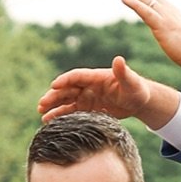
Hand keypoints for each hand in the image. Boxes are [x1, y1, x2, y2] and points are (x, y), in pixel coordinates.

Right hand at [38, 54, 180, 133]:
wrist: (138, 101)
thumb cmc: (136, 89)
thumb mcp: (132, 82)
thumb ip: (124, 73)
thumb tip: (118, 59)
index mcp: (95, 77)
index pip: (77, 76)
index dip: (65, 80)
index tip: (54, 85)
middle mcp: (88, 86)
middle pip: (67, 89)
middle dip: (54, 96)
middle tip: (42, 104)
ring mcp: (86, 97)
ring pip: (66, 101)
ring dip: (53, 106)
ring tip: (42, 114)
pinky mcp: (87, 109)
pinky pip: (71, 112)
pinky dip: (60, 116)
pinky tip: (49, 121)